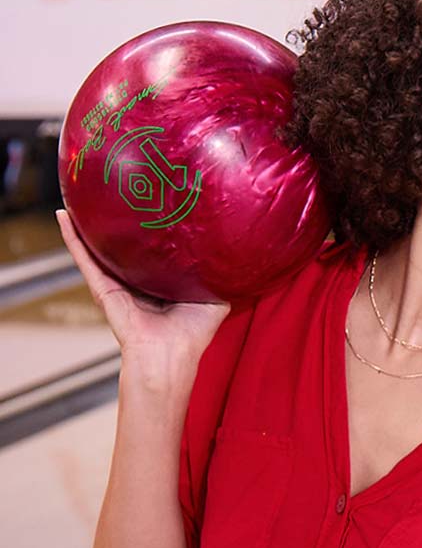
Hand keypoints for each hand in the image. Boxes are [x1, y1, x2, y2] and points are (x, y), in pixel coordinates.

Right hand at [56, 210, 227, 372]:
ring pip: (96, 247)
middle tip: (111, 193)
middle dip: (114, 223)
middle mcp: (134, 280)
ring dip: (84, 224)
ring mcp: (115, 282)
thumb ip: (218, 277)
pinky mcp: (101, 287)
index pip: (152, 251)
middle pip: (122, 247)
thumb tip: (232, 253)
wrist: (169, 354)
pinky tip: (63, 215)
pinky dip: (71, 237)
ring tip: (77, 197)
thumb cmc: (192, 334)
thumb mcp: (214, 299)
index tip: (150, 203)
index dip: (150, 230)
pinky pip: (83, 257)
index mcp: (159, 282)